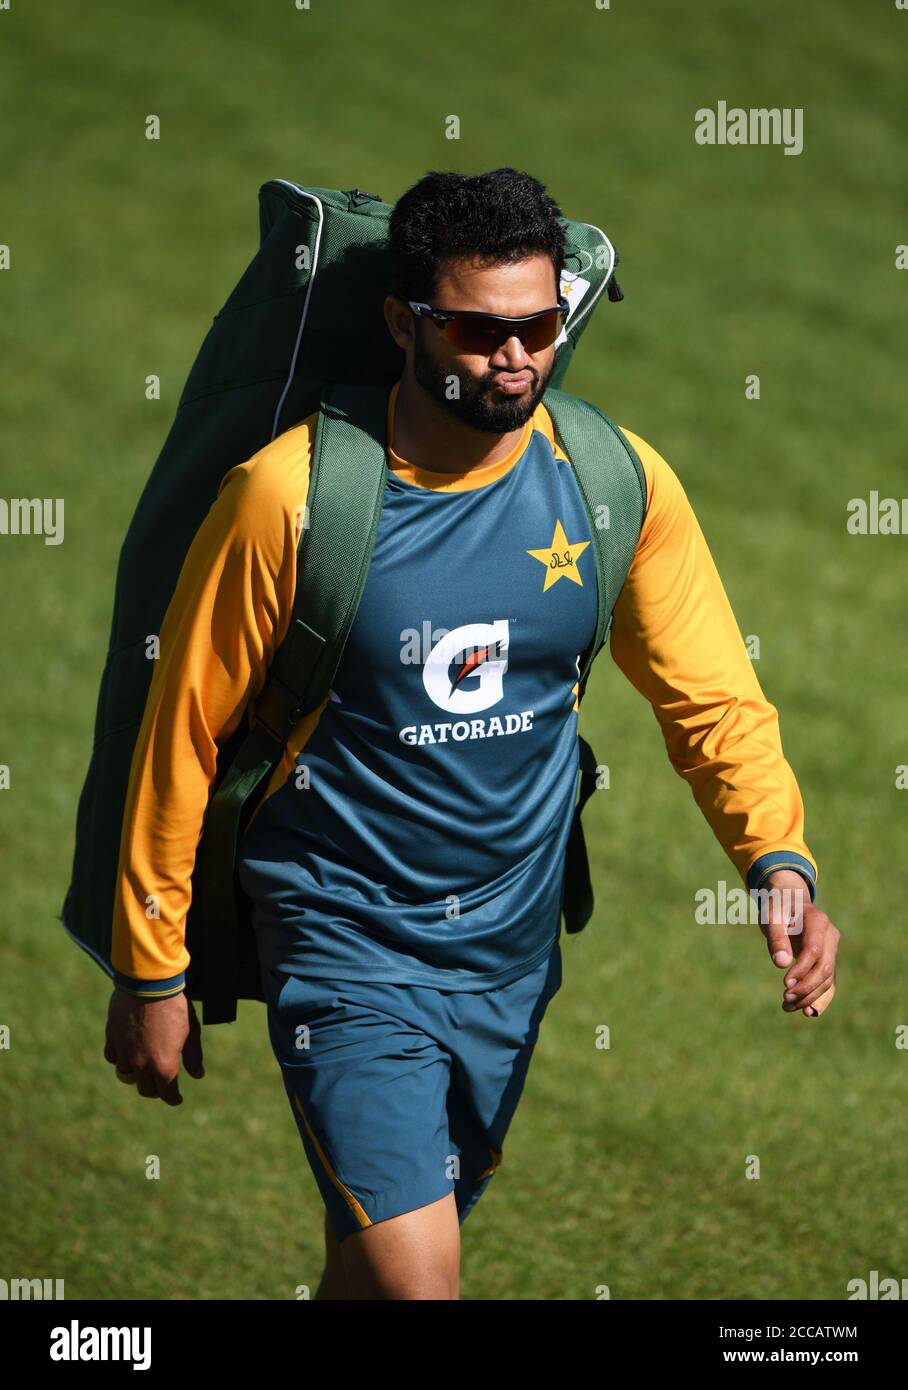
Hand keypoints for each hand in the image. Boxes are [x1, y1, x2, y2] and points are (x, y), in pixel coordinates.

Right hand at [104, 987, 203, 1104]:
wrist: (150, 985)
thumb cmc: (175, 1007)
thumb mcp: (191, 1032)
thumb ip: (193, 1057)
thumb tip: (198, 1075)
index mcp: (164, 1067)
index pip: (168, 1094)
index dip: (173, 1098)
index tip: (176, 1098)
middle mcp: (142, 1065)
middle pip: (146, 1089)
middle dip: (155, 1089)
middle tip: (161, 1084)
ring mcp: (125, 1053)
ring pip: (127, 1076)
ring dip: (136, 1075)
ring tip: (143, 1068)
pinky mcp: (112, 1039)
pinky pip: (114, 1058)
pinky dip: (120, 1059)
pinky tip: (128, 1052)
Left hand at [758, 869, 840, 1017]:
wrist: (789, 900)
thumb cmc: (777, 905)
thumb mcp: (771, 916)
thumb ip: (775, 937)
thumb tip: (781, 963)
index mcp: (818, 921)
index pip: (814, 950)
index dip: (801, 970)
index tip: (785, 984)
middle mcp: (831, 935)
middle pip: (825, 967)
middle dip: (806, 987)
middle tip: (785, 1000)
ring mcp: (832, 948)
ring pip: (828, 978)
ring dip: (810, 996)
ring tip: (788, 1006)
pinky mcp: (828, 959)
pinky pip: (829, 981)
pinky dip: (821, 998)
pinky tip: (808, 1012)